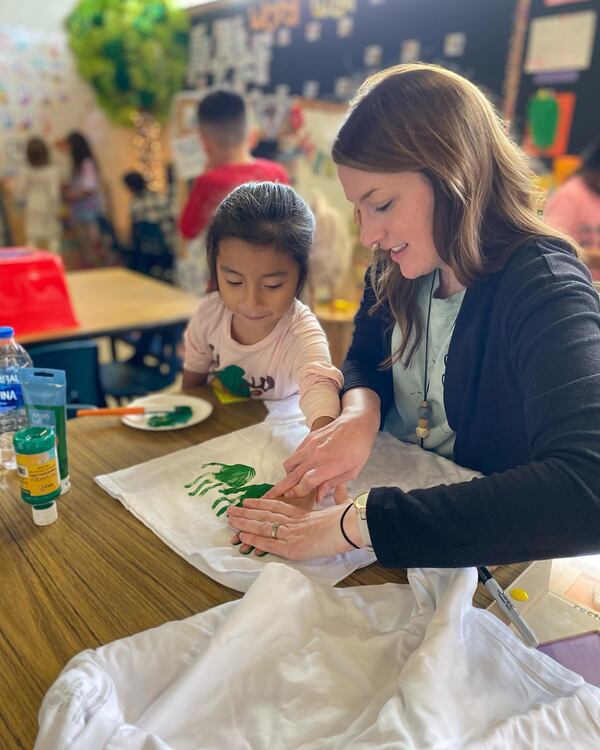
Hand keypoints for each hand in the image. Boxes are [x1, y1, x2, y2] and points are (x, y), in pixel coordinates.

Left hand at [227, 499, 362, 559]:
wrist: (349, 526)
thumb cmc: (347, 518)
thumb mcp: (339, 506)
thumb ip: (337, 499)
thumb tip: (342, 491)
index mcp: (303, 513)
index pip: (277, 506)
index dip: (261, 503)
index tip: (248, 501)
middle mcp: (293, 522)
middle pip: (265, 514)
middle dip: (246, 512)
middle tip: (230, 509)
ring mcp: (291, 534)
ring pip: (262, 526)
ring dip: (244, 523)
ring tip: (230, 519)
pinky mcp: (291, 548)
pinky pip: (268, 543)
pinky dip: (254, 539)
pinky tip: (242, 537)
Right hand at [264, 405, 378, 501]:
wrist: (357, 422)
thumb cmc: (359, 449)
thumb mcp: (352, 471)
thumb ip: (333, 483)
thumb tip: (317, 496)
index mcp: (330, 465)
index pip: (306, 481)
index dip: (297, 492)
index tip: (291, 497)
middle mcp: (316, 455)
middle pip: (293, 475)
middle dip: (281, 488)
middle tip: (269, 497)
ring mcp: (310, 445)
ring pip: (289, 464)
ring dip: (286, 476)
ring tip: (288, 484)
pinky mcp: (308, 438)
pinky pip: (295, 454)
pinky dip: (293, 464)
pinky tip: (298, 470)